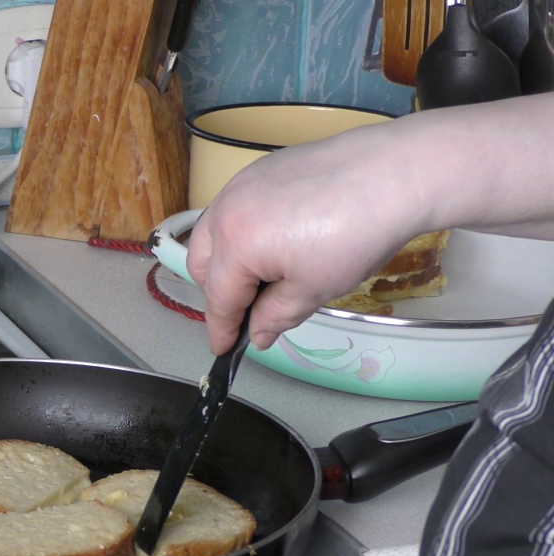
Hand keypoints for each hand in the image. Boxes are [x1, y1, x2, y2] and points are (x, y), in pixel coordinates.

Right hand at [184, 126, 428, 354]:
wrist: (392, 174)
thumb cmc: (355, 234)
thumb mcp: (313, 290)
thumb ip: (275, 316)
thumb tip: (257, 332)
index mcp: (235, 245)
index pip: (218, 298)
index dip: (221, 328)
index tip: (223, 348)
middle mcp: (226, 211)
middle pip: (201, 264)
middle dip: (218, 291)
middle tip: (250, 309)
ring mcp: (240, 185)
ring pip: (213, 233)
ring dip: (226, 260)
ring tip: (264, 274)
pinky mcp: (259, 170)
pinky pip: (234, 209)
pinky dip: (242, 232)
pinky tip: (278, 239)